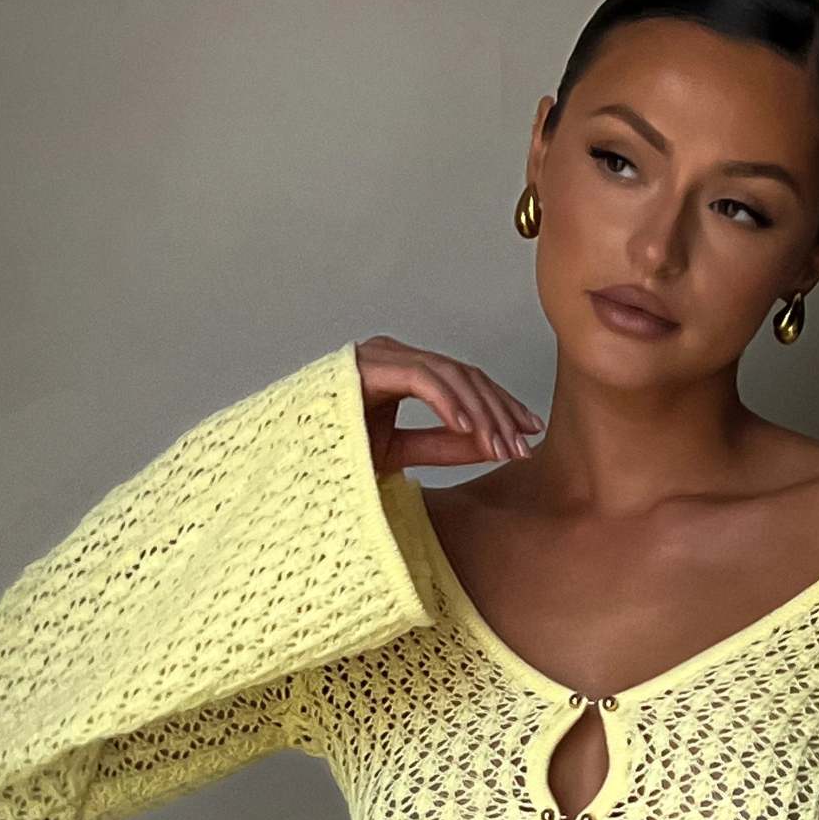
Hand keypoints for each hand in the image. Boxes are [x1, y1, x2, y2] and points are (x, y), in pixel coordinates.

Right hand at [354, 334, 546, 482]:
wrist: (291, 463)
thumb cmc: (337, 454)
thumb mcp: (403, 452)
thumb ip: (446, 444)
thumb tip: (495, 443)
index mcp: (403, 371)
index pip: (466, 384)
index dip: (500, 409)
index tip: (527, 437)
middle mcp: (395, 356)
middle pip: (466, 376)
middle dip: (499, 412)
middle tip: (523, 446)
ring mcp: (381, 356)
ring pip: (450, 376)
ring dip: (481, 413)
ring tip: (500, 445)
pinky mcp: (369, 366)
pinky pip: (421, 379)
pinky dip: (448, 403)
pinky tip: (469, 429)